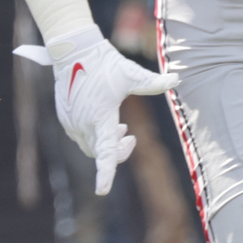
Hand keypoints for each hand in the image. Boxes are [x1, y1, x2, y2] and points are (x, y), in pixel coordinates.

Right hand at [16, 26, 176, 193]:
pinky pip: (80, 137)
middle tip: (131, 137)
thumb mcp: (130, 73)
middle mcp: (82, 123)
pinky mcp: (65, 117)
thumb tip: (177, 79)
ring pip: (89, 146)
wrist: (73, 51)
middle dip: (116, 152)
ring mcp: (71, 121)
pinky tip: (104, 121)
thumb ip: (153, 82)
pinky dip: (93, 136)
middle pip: (100, 152)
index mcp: (100, 117)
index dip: (105, 173)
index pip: (103, 152)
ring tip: (120, 127)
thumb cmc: (104, 63)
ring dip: (105, 143)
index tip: (102, 190)